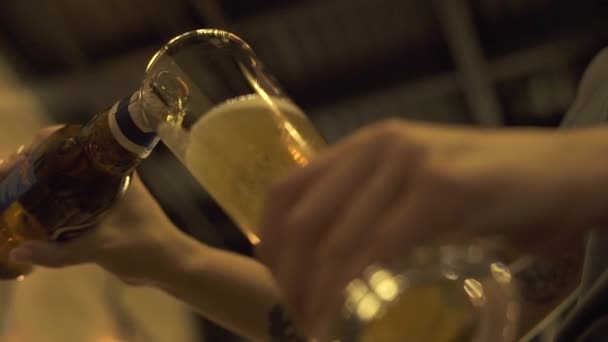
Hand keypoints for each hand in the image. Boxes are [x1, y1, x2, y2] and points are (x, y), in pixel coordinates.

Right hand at [7, 127, 200, 285]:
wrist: (170, 265)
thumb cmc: (143, 248)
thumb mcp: (100, 248)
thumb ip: (59, 252)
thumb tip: (17, 252)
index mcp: (113, 173)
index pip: (76, 142)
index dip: (44, 144)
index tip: (20, 157)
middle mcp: (107, 177)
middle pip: (65, 160)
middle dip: (34, 165)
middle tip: (6, 176)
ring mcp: (104, 194)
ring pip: (65, 181)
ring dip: (39, 184)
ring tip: (9, 190)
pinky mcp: (102, 212)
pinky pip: (70, 201)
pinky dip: (50, 204)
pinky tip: (28, 214)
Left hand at [257, 119, 605, 337]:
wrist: (563, 172)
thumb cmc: (491, 189)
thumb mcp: (419, 189)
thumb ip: (380, 208)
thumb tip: (332, 263)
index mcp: (365, 146)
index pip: (287, 189)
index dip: (268, 242)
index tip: (277, 284)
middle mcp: (378, 145)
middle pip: (303, 220)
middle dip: (291, 280)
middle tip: (300, 319)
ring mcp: (408, 161)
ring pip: (338, 238)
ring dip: (319, 294)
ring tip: (321, 328)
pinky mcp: (441, 185)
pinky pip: (381, 245)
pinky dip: (356, 288)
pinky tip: (351, 315)